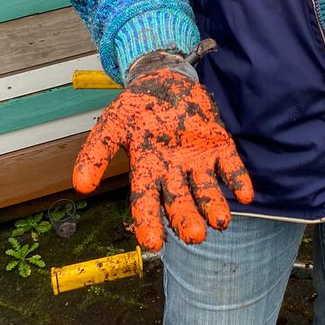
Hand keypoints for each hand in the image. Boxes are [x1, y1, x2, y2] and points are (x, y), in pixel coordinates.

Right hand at [73, 67, 253, 248]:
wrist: (164, 80)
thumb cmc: (136, 107)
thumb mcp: (111, 125)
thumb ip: (95, 154)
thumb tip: (80, 186)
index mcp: (146, 170)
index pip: (145, 202)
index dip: (148, 222)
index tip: (152, 243)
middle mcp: (173, 172)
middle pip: (180, 202)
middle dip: (187, 219)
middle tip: (195, 236)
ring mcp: (197, 160)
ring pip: (207, 189)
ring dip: (214, 206)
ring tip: (221, 221)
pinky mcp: (218, 145)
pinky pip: (230, 165)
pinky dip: (237, 179)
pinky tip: (245, 194)